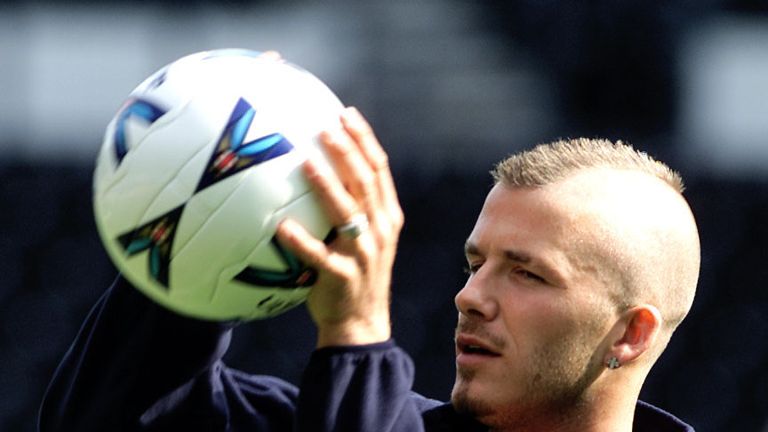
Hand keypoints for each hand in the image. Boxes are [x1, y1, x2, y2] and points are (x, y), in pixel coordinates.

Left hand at [275, 107, 402, 347]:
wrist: (361, 322)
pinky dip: (302, 241)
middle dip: (347, 151)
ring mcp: (364, 254)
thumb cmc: (354, 272)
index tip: (346, 113)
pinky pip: (320, 257)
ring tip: (305, 161)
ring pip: (347, 213)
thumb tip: (317, 165)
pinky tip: (281, 226)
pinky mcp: (343, 277)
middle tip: (325, 126)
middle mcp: (379, 230)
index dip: (364, 139)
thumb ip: (351, 205)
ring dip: (326, 185)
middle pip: (365, 182)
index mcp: (386, 216)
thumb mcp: (364, 236)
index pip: (379, 169)